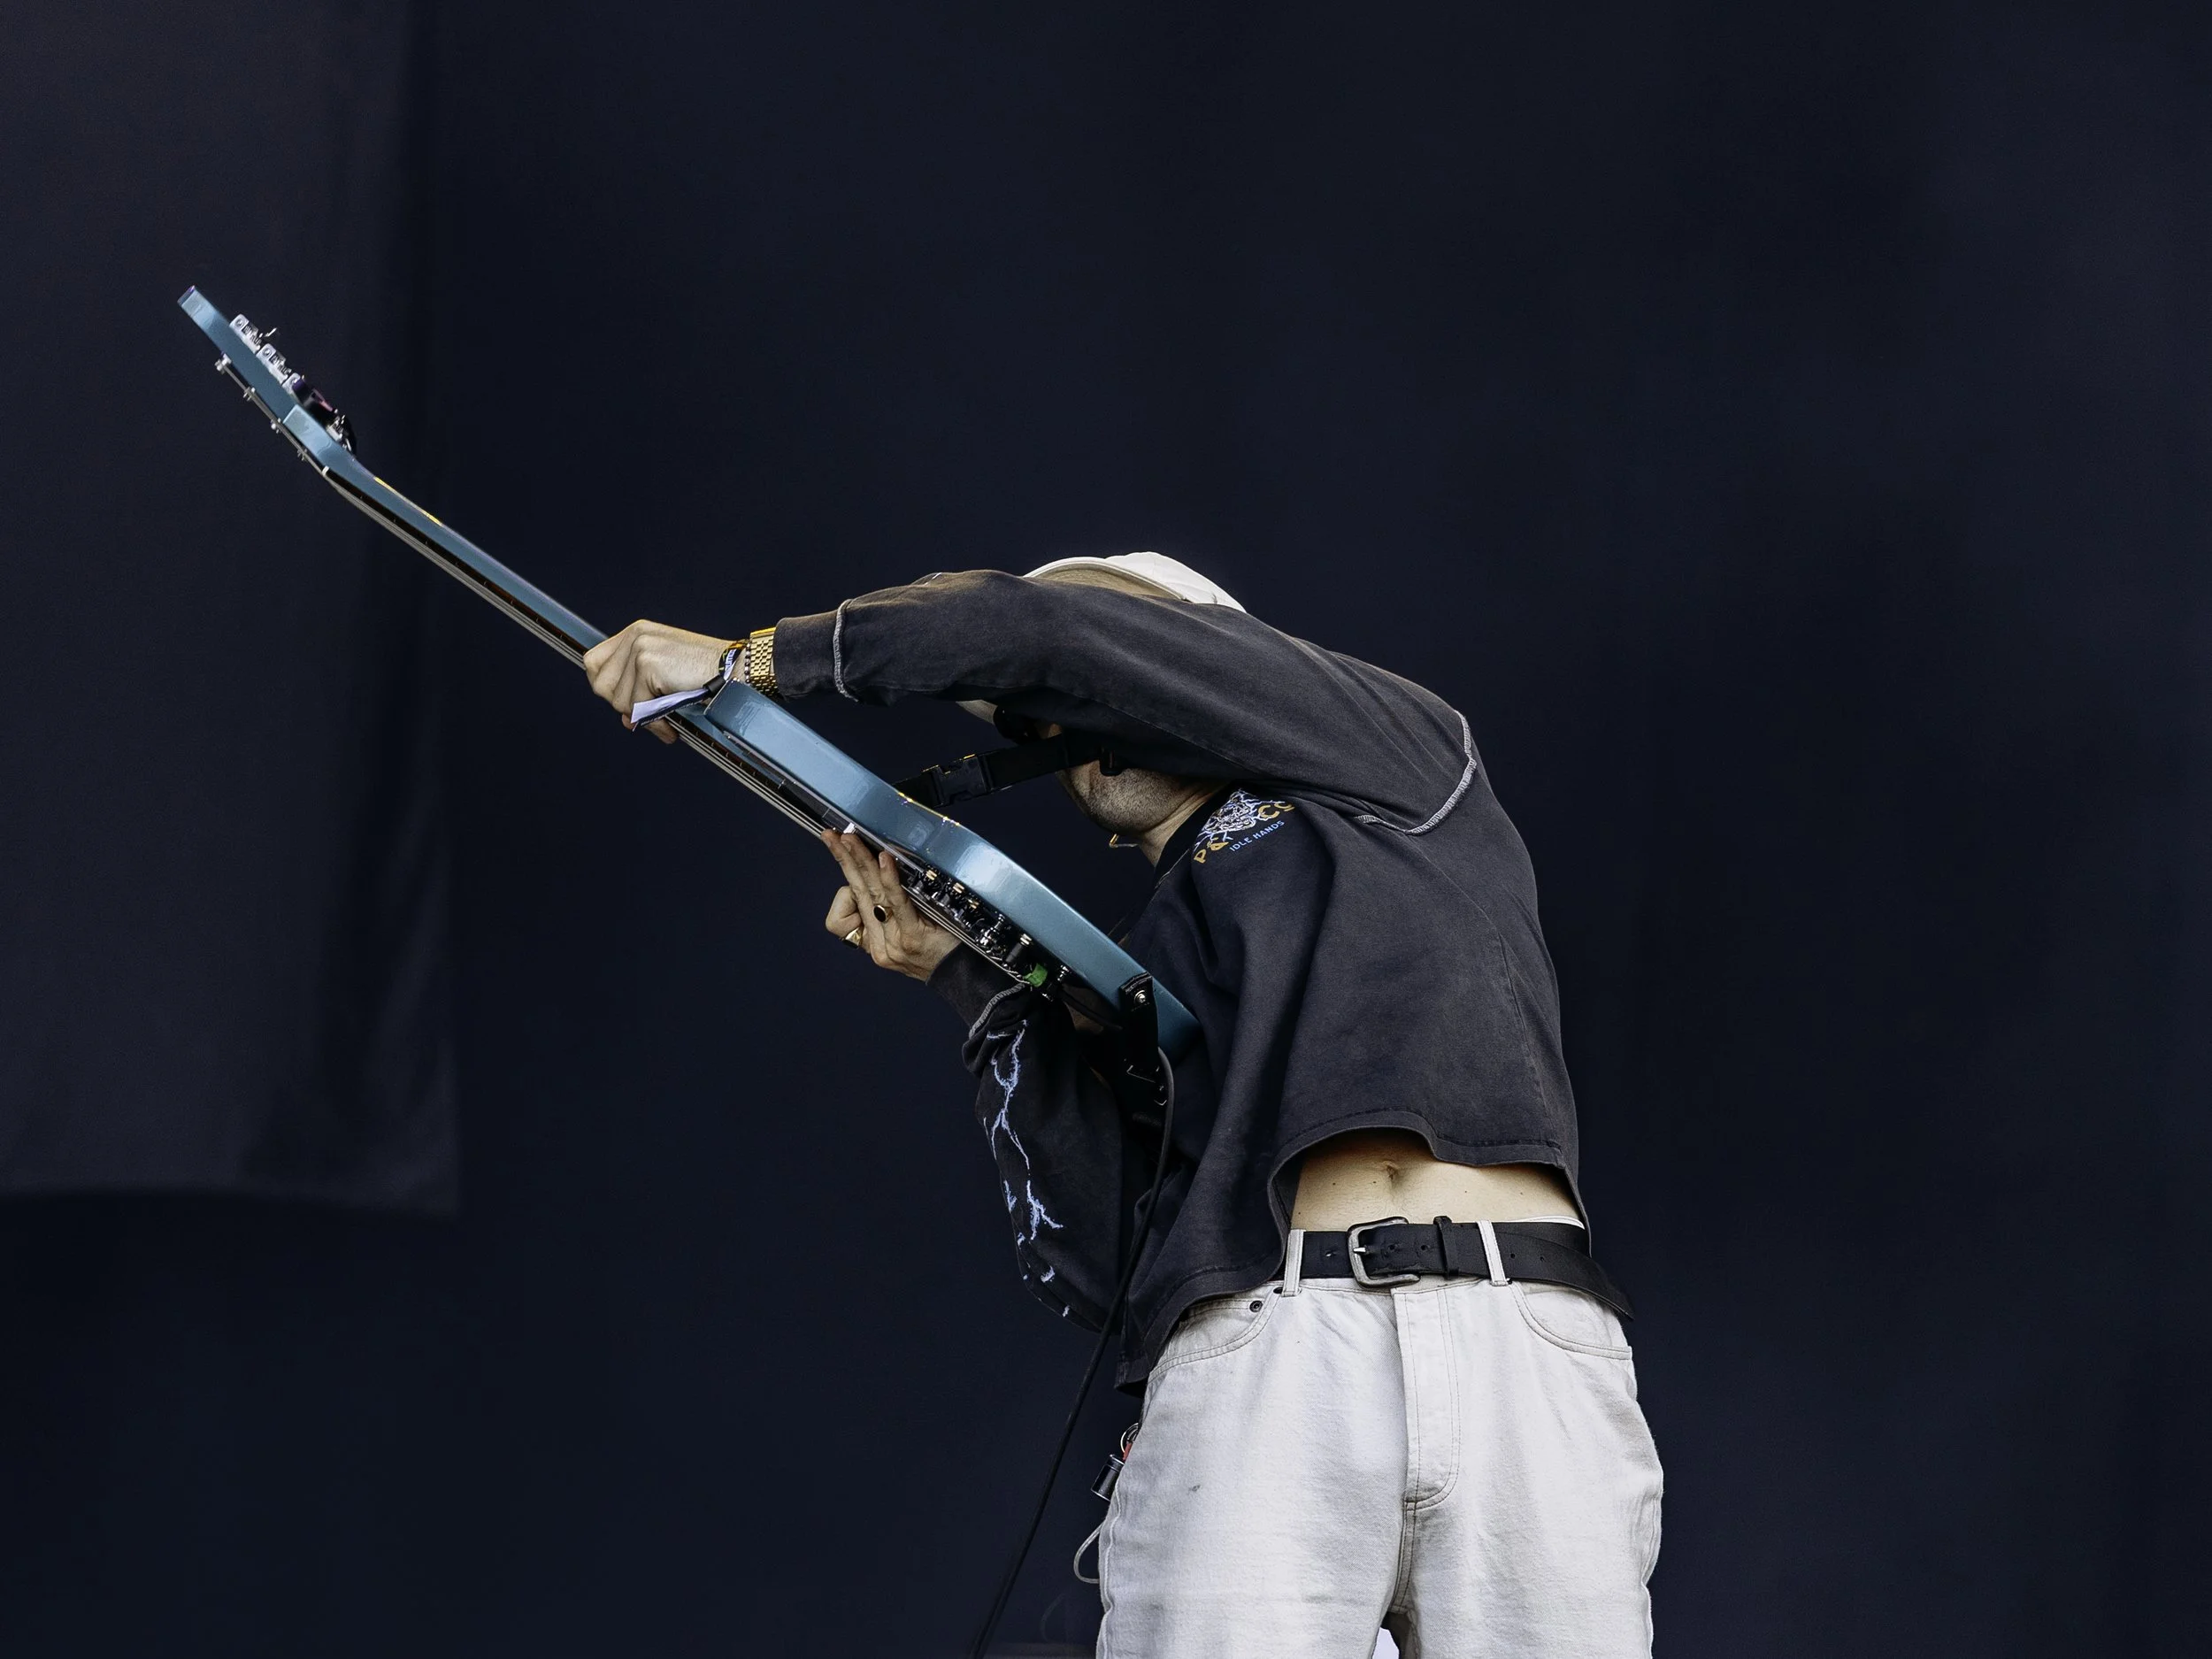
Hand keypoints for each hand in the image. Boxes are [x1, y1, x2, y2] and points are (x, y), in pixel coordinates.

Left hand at [582, 620, 730, 742]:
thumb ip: (639, 691)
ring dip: (642, 716)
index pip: (594, 664)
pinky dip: (654, 722)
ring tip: (666, 718)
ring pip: (617, 700)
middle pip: (600, 684)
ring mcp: (640, 648)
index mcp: (637, 633)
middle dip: (624, 706)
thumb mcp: (665, 679)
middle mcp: (635, 635)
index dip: (608, 689)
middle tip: (652, 715)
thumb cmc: (709, 676)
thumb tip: (625, 719)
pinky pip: (636, 707)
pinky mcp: (647, 664)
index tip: (629, 704)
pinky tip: (670, 721)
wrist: (735, 671)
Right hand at [821, 829, 958, 982]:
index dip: (843, 894)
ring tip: (850, 839)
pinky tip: (885, 859)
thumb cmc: (938, 950)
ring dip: (859, 861)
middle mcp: (878, 943)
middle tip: (833, 837)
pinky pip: (897, 901)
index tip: (852, 873)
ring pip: (871, 893)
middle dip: (843, 861)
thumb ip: (886, 914)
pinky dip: (890, 878)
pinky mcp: (913, 934)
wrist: (961, 976)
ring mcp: (893, 940)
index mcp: (872, 943)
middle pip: (855, 894)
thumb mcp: (903, 936)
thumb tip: (877, 876)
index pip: (840, 919)